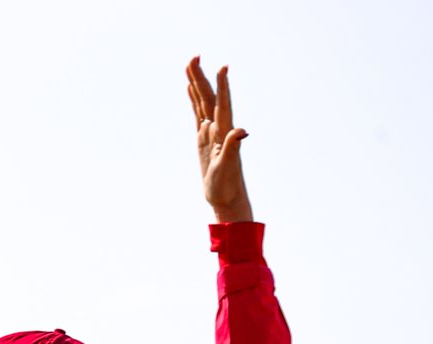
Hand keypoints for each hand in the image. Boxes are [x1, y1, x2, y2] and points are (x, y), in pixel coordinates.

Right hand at [185, 57, 252, 222]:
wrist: (226, 198)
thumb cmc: (227, 186)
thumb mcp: (228, 168)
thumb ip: (234, 147)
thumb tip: (242, 131)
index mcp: (225, 134)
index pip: (223, 105)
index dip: (223, 86)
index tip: (223, 67)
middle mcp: (219, 129)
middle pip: (209, 98)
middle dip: (202, 77)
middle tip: (195, 57)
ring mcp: (211, 133)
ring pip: (202, 103)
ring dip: (197, 84)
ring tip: (190, 64)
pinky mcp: (204, 140)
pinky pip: (197, 115)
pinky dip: (194, 101)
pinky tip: (190, 90)